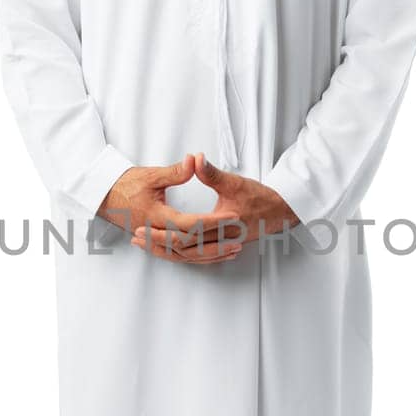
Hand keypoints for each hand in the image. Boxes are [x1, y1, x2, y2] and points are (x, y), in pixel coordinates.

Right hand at [97, 154, 244, 263]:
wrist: (105, 196)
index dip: (212, 220)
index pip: (189, 222)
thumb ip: (175, 172)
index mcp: (156, 215)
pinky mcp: (158, 243)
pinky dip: (200, 257)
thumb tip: (195, 161)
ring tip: (235, 250)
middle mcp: (156, 232)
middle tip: (240, 236)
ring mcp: (157, 240)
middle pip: (191, 243)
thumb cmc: (127, 184)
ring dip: (212, 253)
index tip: (232, 215)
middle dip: (217, 241)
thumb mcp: (151, 175)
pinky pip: (182, 256)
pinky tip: (216, 255)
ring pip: (188, 254)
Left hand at [130, 151, 299, 261]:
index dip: (161, 232)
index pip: (185, 234)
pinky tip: (167, 251)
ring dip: (166, 252)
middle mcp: (219, 240)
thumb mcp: (236, 182)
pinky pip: (195, 256)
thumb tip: (195, 159)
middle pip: (182, 248)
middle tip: (136, 237)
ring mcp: (220, 245)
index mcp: (220, 225)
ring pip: (188, 255)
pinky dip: (179, 255)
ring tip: (144, 245)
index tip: (142, 226)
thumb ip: (212, 173)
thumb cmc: (260, 197)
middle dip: (157, 244)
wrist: (280, 212)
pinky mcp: (220, 246)